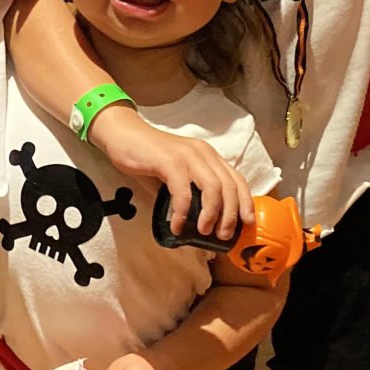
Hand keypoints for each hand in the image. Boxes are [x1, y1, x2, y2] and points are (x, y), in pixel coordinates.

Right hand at [87, 105, 253, 240]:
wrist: (122, 135)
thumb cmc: (148, 158)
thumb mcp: (176, 174)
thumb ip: (188, 192)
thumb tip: (197, 223)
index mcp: (208, 156)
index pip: (236, 179)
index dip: (246, 202)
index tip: (247, 223)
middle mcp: (203, 154)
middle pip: (229, 186)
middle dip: (230, 215)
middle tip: (223, 235)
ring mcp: (187, 156)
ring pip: (213, 188)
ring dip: (212, 214)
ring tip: (204, 231)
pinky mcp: (169, 162)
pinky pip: (183, 192)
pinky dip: (182, 213)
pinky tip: (176, 226)